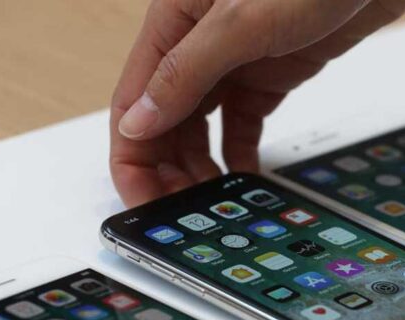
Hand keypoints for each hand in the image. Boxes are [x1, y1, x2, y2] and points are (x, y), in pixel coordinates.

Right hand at [110, 0, 404, 206]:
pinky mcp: (272, 71)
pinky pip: (243, 120)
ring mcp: (237, 59)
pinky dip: (240, 151)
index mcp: (174, 20)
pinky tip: (242, 177)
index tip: (140, 200)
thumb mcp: (242, 20)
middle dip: (167, 169)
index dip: (132, 155)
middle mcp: (199, 43)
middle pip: (165, 119)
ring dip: (201, 165)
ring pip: (202, 124)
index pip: (134, 100)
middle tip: (181, 214)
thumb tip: (139, 121)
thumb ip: (187, 71)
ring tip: (211, 202)